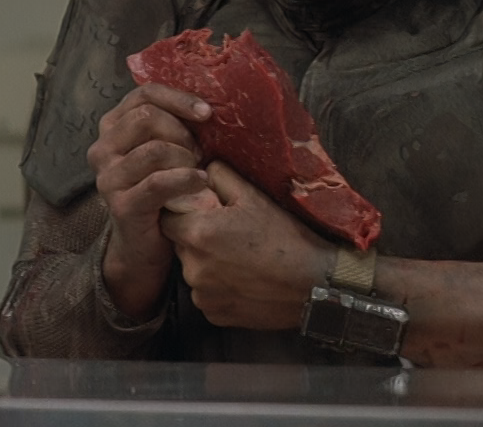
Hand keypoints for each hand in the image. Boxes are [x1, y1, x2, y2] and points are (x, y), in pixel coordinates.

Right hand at [88, 84, 213, 318]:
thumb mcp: (164, 150)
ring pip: (155, 149)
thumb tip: (206, 103)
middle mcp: (102, 149)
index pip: (144, 94)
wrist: (144, 244)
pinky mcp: (121, 205)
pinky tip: (201, 183)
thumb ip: (172, 124)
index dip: (179, 99)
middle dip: (182, 132)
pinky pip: (159, 182)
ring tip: (198, 172)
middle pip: (147, 117)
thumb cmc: (162, 191)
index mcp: (112, 127)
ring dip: (186, 159)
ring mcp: (108, 178)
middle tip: (199, 153)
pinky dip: (186, 180)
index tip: (207, 113)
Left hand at [161, 161, 332, 330]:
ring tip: (241, 259)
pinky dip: (218, 288)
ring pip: (193, 271)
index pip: (168, 218)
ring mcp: (202, 294)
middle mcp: (193, 267)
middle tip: (229, 236)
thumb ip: (221, 177)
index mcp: (198, 233)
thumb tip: (203, 168)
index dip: (184, 214)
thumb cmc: (286, 239)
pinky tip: (244, 280)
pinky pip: (206, 295)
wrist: (314, 284)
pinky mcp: (213, 314)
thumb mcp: (255, 197)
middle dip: (197, 238)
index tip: (204, 214)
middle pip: (180, 245)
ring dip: (207, 264)